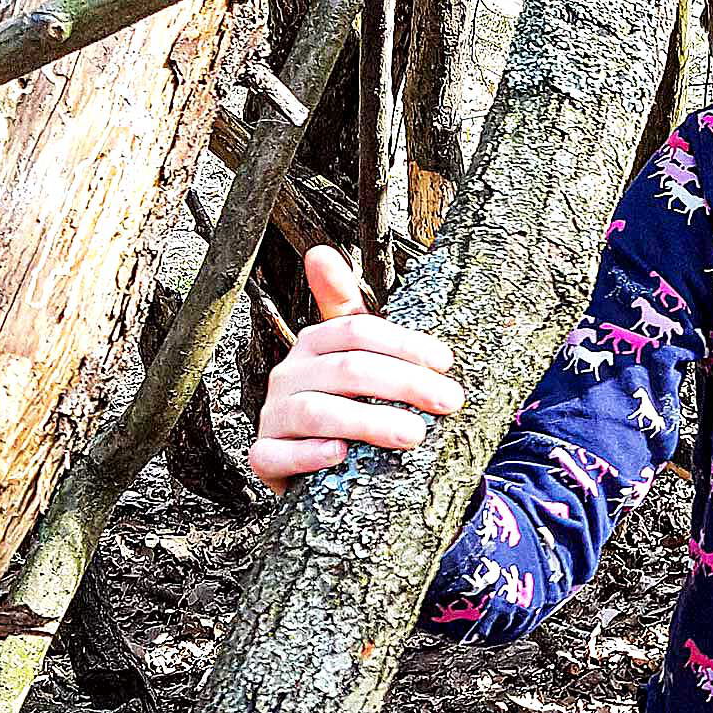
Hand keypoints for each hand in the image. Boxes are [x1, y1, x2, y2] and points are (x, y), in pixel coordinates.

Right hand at [245, 245, 462, 492]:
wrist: (321, 462)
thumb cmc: (348, 400)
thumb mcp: (358, 355)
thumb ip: (351, 308)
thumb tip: (318, 250)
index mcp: (316, 342)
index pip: (359, 330)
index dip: (405, 344)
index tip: (446, 363)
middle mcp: (288, 373)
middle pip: (348, 369)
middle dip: (404, 383)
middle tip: (449, 401)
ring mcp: (273, 416)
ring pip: (316, 412)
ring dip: (368, 421)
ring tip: (413, 434)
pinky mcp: (264, 457)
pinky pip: (276, 455)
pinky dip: (310, 455)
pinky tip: (342, 455)